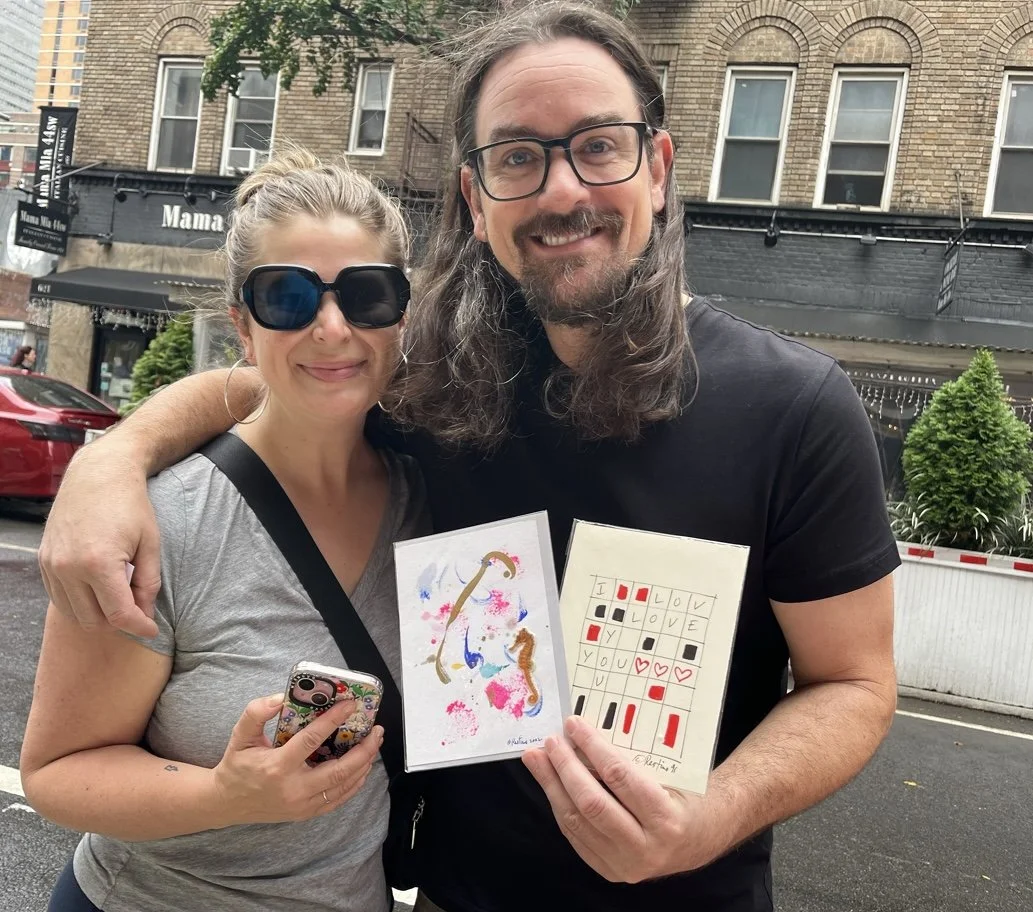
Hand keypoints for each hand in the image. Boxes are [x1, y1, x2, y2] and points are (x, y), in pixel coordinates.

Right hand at [38, 445, 160, 637]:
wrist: (99, 474)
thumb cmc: (130, 505)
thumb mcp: (150, 543)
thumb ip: (149, 583)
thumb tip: (144, 614)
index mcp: (99, 564)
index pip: (119, 614)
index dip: (139, 627)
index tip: (151, 630)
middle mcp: (69, 568)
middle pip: (93, 620)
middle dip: (118, 622)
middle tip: (137, 611)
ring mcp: (52, 564)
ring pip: (73, 613)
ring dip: (97, 615)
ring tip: (119, 599)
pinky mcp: (44, 560)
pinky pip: (59, 597)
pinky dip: (78, 602)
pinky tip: (98, 590)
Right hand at [212, 694, 383, 824]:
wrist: (226, 803)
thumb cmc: (236, 765)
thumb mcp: (239, 735)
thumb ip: (256, 712)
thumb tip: (279, 697)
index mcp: (277, 767)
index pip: (312, 740)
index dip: (333, 720)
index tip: (350, 704)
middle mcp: (293, 789)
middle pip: (339, 770)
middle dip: (364, 749)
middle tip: (376, 730)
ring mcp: (301, 805)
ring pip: (343, 786)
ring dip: (364, 765)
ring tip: (374, 744)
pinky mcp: (306, 813)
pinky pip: (338, 800)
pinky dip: (354, 783)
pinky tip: (363, 767)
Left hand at [522, 716, 730, 882]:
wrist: (700, 838)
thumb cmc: (684, 797)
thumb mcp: (669, 775)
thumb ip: (630, 762)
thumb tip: (583, 735)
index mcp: (666, 819)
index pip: (619, 777)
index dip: (592, 747)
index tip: (574, 724)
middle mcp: (645, 848)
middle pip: (592, 803)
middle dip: (565, 767)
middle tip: (551, 741)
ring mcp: (625, 865)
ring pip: (577, 821)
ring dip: (552, 786)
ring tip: (538, 759)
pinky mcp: (609, 871)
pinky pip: (575, 836)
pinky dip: (560, 805)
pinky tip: (550, 784)